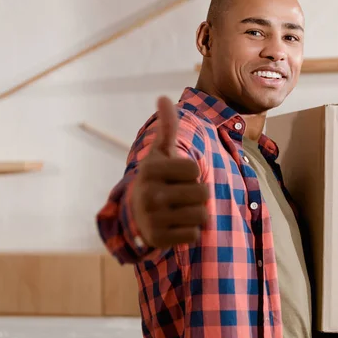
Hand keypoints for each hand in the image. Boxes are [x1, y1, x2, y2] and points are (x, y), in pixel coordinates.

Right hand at [131, 96, 209, 247]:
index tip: (177, 176)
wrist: (135, 214)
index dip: (192, 173)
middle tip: (179, 196)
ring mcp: (153, 218)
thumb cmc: (157, 179)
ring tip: (179, 210)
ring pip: (202, 214)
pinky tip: (175, 226)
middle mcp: (150, 194)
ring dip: (196, 213)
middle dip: (197, 194)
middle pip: (202, 192)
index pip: (195, 169)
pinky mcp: (158, 239)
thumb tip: (163, 97)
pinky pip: (194, 235)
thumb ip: (167, 127)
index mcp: (151, 169)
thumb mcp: (160, 153)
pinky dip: (189, 232)